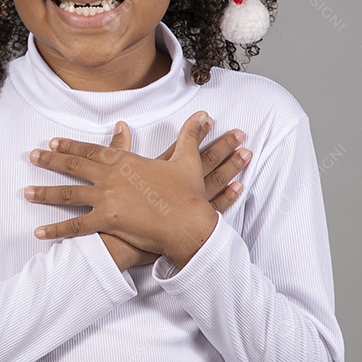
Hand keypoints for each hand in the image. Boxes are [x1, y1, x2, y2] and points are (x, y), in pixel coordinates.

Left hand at [24, 111, 220, 262]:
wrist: (190, 221)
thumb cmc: (188, 193)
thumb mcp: (187, 160)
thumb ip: (189, 136)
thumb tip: (202, 115)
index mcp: (126, 161)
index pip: (92, 150)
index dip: (71, 146)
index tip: (54, 143)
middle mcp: (111, 177)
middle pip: (74, 167)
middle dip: (51, 162)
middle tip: (32, 157)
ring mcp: (107, 199)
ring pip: (69, 195)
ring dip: (46, 193)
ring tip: (27, 192)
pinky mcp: (107, 221)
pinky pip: (76, 227)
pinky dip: (56, 230)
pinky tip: (39, 233)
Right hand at [98, 121, 251, 269]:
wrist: (118, 243)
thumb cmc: (117, 210)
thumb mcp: (115, 175)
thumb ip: (119, 148)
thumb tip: (121, 126)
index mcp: (161, 172)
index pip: (184, 146)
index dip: (198, 131)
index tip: (209, 118)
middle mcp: (177, 185)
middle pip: (205, 161)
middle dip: (223, 146)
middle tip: (240, 134)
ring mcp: (187, 205)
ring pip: (215, 181)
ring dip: (231, 167)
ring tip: (246, 154)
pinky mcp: (191, 224)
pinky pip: (216, 208)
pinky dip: (229, 196)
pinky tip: (239, 187)